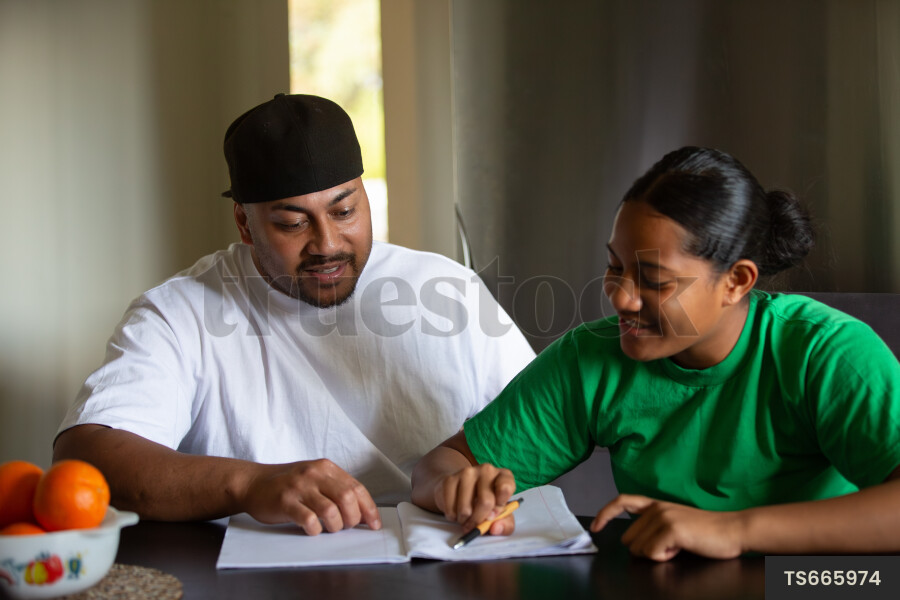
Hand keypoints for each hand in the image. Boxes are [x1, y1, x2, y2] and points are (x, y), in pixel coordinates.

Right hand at [240, 459, 380, 535]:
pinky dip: (315, 529)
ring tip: (330, 529)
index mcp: (325, 467)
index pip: (356, 487)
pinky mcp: (285, 502)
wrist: (253, 483)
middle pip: (347, 498)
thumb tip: (363, 513)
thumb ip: (336, 490)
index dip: (369, 508)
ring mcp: (299, 487)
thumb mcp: (314, 479)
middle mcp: (314, 474)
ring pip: (330, 510)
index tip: (374, 524)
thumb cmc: (287, 484)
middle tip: (347, 527)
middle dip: (353, 518)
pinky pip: (308, 519)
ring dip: (336, 525)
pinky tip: (312, 529)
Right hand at [435, 463, 516, 534]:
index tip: (492, 516)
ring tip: (466, 517)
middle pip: (485, 502)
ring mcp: (467, 472)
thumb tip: (496, 528)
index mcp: (504, 476)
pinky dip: (452, 516)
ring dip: (464, 520)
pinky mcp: (450, 479)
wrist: (461, 489)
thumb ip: (505, 524)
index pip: (505, 488)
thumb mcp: (501, 514)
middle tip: (475, 526)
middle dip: (479, 520)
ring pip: (466, 508)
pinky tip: (456, 511)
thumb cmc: (486, 502)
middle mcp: (487, 470)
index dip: (498, 507)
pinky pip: (450, 507)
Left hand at [591, 494, 744, 560]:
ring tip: (678, 546)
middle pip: (629, 539)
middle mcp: (656, 508)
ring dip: (657, 555)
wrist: (733, 531)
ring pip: (639, 549)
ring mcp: (663, 517)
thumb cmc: (706, 532)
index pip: (622, 501)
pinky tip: (681, 549)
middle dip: (644, 550)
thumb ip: (653, 527)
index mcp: (656, 504)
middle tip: (669, 546)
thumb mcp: (675, 523)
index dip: (604, 514)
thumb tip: (635, 543)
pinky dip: (666, 557)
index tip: (595, 527)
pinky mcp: (671, 529)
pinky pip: (653, 554)